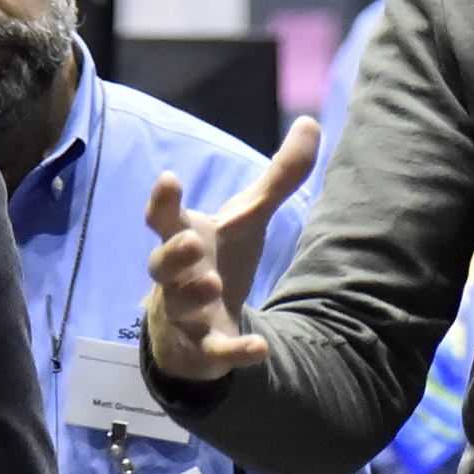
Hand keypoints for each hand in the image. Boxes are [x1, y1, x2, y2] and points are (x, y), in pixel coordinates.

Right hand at [142, 118, 318, 382]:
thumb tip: (312, 122)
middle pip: (161, 264)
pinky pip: (214, 350)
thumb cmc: (219, 258)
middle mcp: (177, 275)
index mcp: (183, 237)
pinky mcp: (203, 346)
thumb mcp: (249, 216)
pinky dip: (234, 351)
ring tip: (212, 283)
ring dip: (193, 295)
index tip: (169, 180)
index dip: (163, 200)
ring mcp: (185, 313)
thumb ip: (279, 176)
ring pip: (179, 306)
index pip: (163, 217)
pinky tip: (258, 348)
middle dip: (174, 253)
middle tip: (192, 243)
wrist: (200, 323)